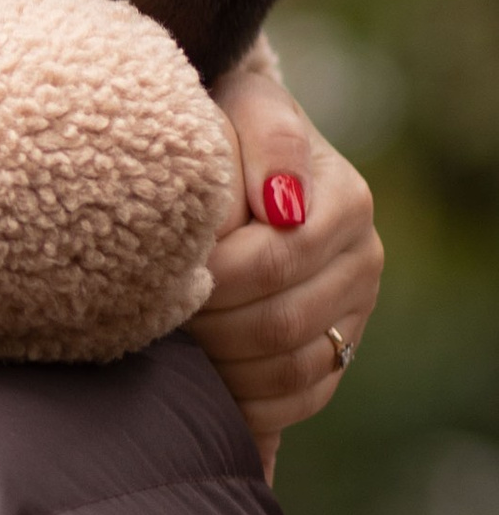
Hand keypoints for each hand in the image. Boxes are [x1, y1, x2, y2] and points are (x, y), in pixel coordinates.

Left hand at [189, 53, 381, 479]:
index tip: (160, 274)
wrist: (238, 158)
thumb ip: (268, 138)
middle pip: (282, 324)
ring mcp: (354, 313)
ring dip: (223, 370)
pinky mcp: (336, 353)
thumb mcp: (242, 107)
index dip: (210, 278)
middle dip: (208, 327)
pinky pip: (299, 402)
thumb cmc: (228, 128)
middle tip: (150, 319)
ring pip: (292, 370)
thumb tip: (283, 205)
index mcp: (347, 202)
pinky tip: (203, 391)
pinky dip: (248, 406)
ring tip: (170, 350)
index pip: (275, 262)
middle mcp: (363, 261)